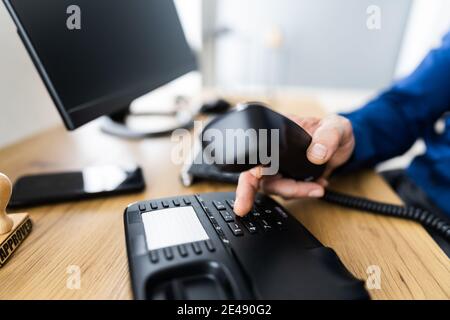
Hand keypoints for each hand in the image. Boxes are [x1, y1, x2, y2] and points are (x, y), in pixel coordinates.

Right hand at [233, 114, 354, 215]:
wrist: (344, 146)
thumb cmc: (334, 131)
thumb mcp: (336, 127)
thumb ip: (328, 137)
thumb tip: (316, 154)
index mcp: (276, 135)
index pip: (255, 153)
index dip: (246, 171)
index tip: (242, 188)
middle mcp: (273, 153)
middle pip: (257, 176)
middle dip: (249, 193)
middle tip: (242, 208)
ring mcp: (280, 168)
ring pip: (274, 187)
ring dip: (294, 191)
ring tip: (317, 186)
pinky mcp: (289, 180)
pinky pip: (289, 192)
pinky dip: (303, 193)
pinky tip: (319, 184)